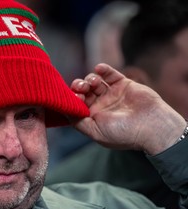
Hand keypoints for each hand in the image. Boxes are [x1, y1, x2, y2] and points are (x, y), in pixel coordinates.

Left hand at [70, 63, 185, 154]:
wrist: (152, 126)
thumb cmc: (122, 133)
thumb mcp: (95, 132)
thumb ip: (78, 122)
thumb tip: (65, 110)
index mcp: (92, 118)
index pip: (76, 104)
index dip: (72, 98)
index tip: (75, 96)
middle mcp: (100, 105)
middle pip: (83, 91)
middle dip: (79, 87)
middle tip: (82, 87)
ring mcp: (112, 94)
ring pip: (94, 81)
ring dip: (90, 79)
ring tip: (94, 83)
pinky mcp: (123, 84)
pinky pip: (110, 74)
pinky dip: (103, 69)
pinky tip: (99, 68)